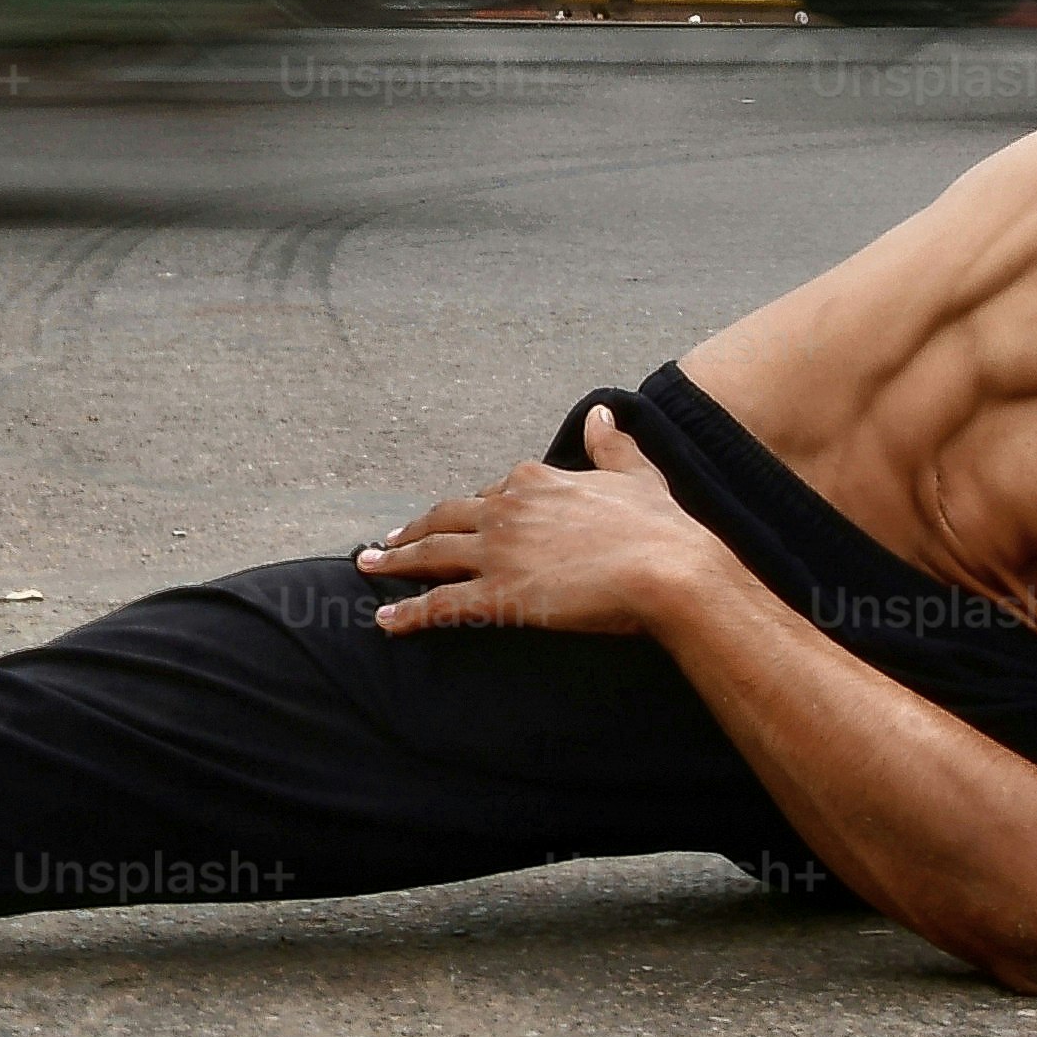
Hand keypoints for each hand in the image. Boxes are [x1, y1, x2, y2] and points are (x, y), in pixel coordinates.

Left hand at [354, 407, 737, 637]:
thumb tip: (601, 413)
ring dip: (394, 561)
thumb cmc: (659, 526)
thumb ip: (610, 444)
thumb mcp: (634, 473)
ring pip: (431, 554)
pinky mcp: (498, 595)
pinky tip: (384, 622)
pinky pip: (440, 604)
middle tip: (386, 541)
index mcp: (536, 479)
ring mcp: (498, 552)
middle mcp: (507, 508)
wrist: (669, 570)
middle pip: (444, 517)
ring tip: (367, 566)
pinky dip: (407, 614)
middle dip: (411, 529)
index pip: (491, 492)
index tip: (455, 519)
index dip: (472, 509)